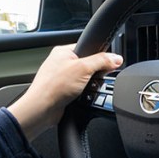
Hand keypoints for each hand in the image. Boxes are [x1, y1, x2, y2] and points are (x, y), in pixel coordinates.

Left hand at [8, 44, 122, 139]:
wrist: (42, 109)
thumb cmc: (53, 87)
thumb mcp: (84, 68)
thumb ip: (102, 61)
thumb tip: (116, 58)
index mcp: (64, 51)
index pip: (89, 48)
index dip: (101, 56)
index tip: (108, 64)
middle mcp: (62, 63)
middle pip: (89, 64)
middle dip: (95, 74)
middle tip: (92, 78)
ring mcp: (63, 77)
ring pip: (86, 79)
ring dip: (89, 86)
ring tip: (84, 90)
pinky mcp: (64, 90)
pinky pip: (81, 89)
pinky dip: (84, 94)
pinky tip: (81, 96)